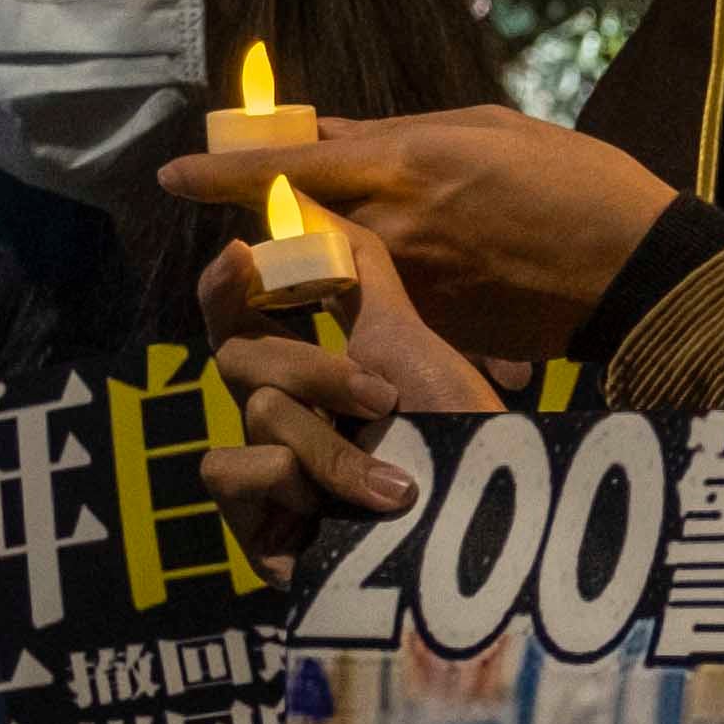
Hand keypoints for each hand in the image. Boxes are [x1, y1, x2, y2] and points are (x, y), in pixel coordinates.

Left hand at [160, 111, 675, 366]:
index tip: (172, 174)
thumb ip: (402, 134)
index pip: (285, 167)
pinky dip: (397, 294)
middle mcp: (394, 228)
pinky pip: (391, 306)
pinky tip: (448, 282)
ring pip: (341, 271)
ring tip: (397, 247)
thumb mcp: (490, 129)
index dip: (220, 172)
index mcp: (406, 163)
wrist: (643, 273)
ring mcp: (410, 287)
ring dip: (344, 259)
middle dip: (285, 217)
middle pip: (300, 225)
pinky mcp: (435, 330)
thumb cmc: (580, 184)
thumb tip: (332, 133)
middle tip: (288, 208)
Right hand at [201, 215, 487, 549]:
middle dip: (314, 370)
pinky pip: (228, 473)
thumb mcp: (411, 342)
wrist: (496, 533)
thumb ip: (353, 270)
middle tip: (385, 398)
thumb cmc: (457, 438)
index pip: (239, 311)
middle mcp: (280, 420)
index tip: (242, 253)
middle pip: (239, 358)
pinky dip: (284, 482)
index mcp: (306, 372)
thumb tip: (300, 190)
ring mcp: (268, 478)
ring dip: (326, 443)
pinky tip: (332, 514)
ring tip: (394, 484)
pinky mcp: (259, 533)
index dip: (231, 281)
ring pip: (253, 417)